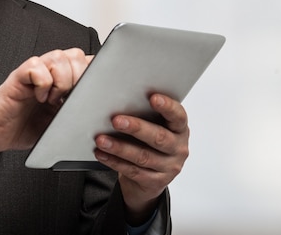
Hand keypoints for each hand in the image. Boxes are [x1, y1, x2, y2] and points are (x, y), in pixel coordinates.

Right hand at [0, 48, 91, 180]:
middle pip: (76, 55)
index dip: (94, 72)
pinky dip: (43, 83)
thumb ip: (76, 110)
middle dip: (80, 77)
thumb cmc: (23, 128)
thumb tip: (98, 109)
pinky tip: (39, 98)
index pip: (86, 62)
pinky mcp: (18, 77)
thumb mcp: (59, 122)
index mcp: (62, 80)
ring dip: (62, 80)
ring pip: (58, 57)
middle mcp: (48, 72)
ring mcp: (33, 72)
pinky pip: (36, 66)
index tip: (94, 93)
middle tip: (71, 99)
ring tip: (54, 100)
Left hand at [94, 94, 189, 224]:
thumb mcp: (154, 126)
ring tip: (101, 140)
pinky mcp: (155, 182)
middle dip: (136, 128)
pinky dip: (114, 161)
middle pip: (159, 138)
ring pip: (142, 156)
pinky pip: (132, 171)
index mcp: (179, 129)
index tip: (153, 97)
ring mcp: (168, 167)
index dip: (167, 107)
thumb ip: (144, 115)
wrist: (151, 176)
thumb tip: (118, 101)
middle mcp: (178, 148)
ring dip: (119, 147)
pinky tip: (102, 153)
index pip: (178, 116)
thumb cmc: (150, 142)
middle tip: (116, 120)